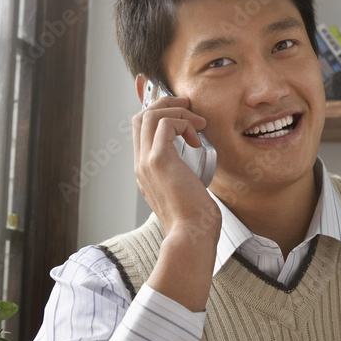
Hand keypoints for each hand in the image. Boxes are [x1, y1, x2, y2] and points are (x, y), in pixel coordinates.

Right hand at [133, 90, 221, 311]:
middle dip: (166, 104)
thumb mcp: (187, 191)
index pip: (141, 131)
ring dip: (177, 111)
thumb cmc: (195, 219)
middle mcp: (141, 164)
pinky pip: (165, 123)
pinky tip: (198, 137)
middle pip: (140, 117)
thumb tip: (199, 160)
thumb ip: (185, 174)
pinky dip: (184, 122)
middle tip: (189, 108)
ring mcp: (147, 162)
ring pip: (149, 115)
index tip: (183, 113)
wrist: (191, 236)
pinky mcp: (159, 160)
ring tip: (198, 122)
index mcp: (146, 171)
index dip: (159, 114)